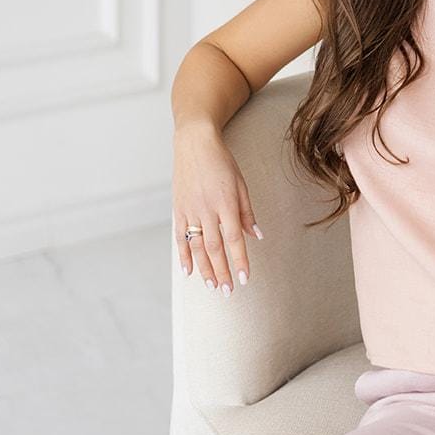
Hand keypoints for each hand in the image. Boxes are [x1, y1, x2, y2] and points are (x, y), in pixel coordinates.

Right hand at [173, 120, 262, 294]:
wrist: (194, 143)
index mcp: (226, 203)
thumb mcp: (240, 183)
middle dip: (222, 271)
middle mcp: (207, 209)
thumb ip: (247, 211)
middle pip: (215, 248)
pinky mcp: (178, 209)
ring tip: (212, 286)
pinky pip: (180, 237)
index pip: (235, 239)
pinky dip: (183, 255)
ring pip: (197, 246)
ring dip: (205, 269)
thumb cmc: (222, 162)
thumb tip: (256, 236)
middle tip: (227, 291)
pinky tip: (188, 271)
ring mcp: (190, 210)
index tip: (244, 279)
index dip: (240, 260)